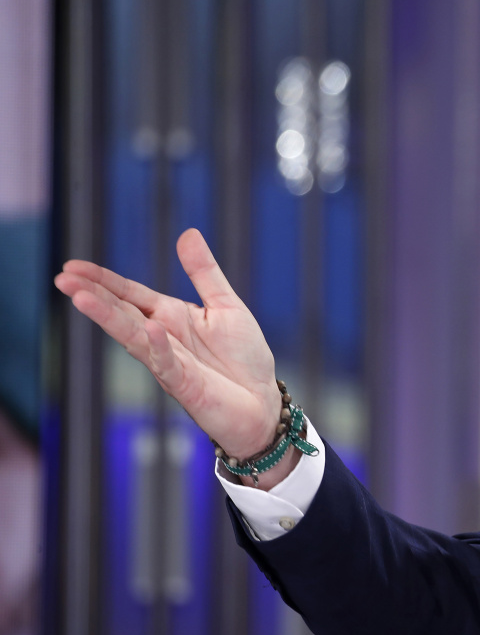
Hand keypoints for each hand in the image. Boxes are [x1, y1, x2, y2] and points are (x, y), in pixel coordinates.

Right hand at [54, 228, 281, 460]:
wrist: (262, 402)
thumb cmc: (243, 358)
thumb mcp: (227, 306)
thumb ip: (205, 273)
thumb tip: (187, 232)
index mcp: (170, 316)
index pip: (130, 294)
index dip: (103, 280)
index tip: (72, 266)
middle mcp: (162, 338)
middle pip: (122, 313)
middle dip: (94, 295)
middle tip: (62, 279)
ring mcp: (169, 363)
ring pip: (134, 337)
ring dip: (109, 318)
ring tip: (82, 298)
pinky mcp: (185, 386)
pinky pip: (168, 364)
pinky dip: (159, 347)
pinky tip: (150, 329)